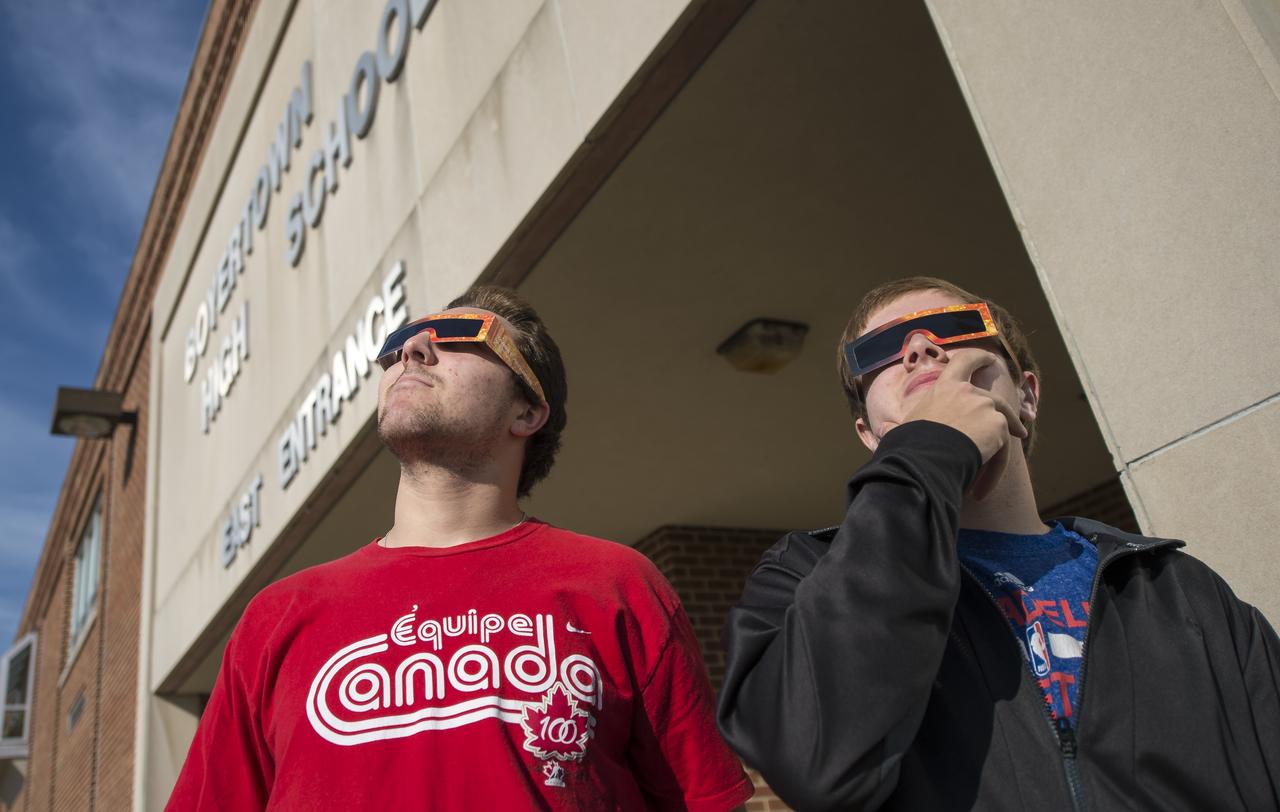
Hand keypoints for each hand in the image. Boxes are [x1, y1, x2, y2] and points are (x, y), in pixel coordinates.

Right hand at [900, 351, 1027, 484]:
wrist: (923, 458)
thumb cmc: (908, 447)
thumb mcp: (905, 429)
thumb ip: (905, 426)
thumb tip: (882, 431)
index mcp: (944, 388)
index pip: (963, 362)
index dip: (978, 358)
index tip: (990, 359)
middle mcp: (967, 391)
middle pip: (994, 399)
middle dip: (1010, 416)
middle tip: (1019, 431)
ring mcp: (985, 405)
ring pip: (1002, 427)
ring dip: (1000, 453)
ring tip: (988, 482)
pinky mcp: (999, 424)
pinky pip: (1002, 451)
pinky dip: (994, 472)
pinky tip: (982, 492)